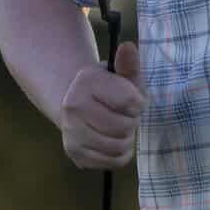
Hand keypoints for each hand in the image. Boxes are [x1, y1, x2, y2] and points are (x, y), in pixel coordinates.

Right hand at [58, 40, 144, 169]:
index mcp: (87, 81)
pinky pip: (113, 162)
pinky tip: (111, 140)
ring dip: (126, 139)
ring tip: (117, 126)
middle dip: (131, 121)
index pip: (131, 102)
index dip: (138, 103)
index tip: (130, 99)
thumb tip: (128, 47)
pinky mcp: (74, 152)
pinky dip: (119, 154)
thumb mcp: (121, 74)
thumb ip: (129, 63)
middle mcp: (73, 106)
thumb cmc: (108, 88)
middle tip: (122, 114)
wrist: (76, 102)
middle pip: (125, 127)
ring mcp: (71, 131)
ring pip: (120, 146)